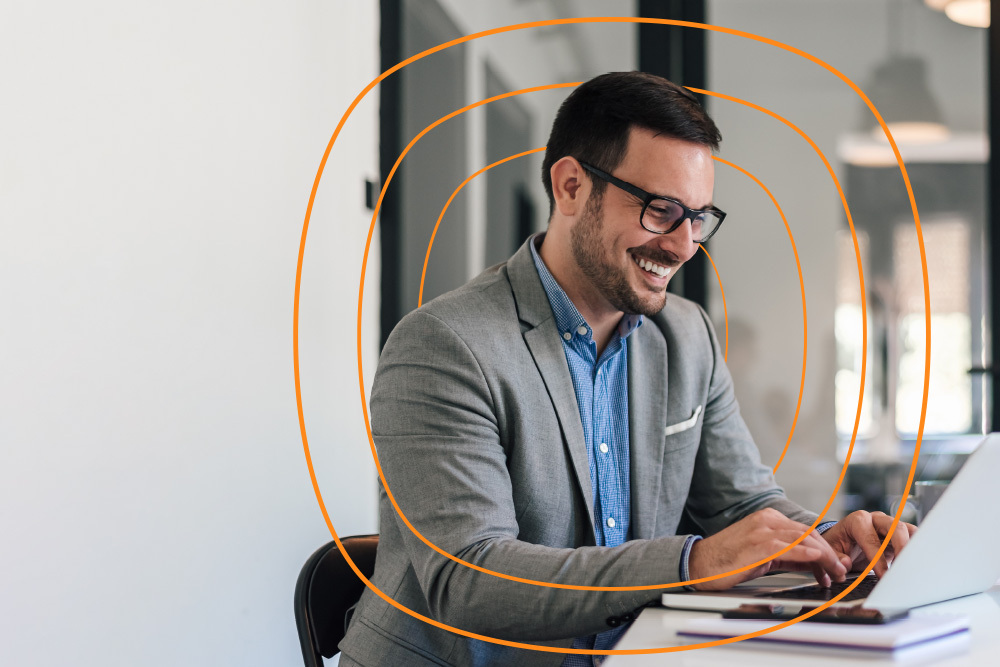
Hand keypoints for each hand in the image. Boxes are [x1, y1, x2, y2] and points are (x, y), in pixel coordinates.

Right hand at [688, 508, 850, 590]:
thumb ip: (788, 556)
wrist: (700, 564)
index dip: (824, 548)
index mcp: (767, 519)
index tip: (835, 565)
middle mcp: (767, 520)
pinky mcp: (758, 545)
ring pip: (804, 539)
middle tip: (841, 570)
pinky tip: (820, 561)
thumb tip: (813, 563)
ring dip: (825, 557)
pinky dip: (808, 554)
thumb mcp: (763, 555)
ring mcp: (762, 530)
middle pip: (808, 533)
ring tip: (835, 572)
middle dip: (830, 553)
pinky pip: (789, 547)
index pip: (805, 531)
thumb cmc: (727, 561)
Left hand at [820, 510, 916, 577]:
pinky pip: (913, 538)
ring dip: (913, 548)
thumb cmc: (838, 544)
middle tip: (904, 568)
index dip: (878, 559)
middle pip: (896, 527)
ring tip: (912, 566)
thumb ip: (836, 558)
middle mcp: (876, 519)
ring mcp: (890, 525)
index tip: (883, 576)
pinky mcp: (900, 534)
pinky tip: (914, 564)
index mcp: (857, 521)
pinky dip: (916, 550)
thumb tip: (846, 564)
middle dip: (902, 547)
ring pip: (909, 531)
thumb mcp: (831, 551)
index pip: (871, 539)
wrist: (843, 539)